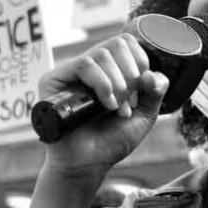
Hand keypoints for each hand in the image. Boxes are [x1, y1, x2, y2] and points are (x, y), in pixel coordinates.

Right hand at [38, 33, 168, 184]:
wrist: (87, 165)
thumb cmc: (111, 141)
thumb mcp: (144, 115)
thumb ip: (154, 92)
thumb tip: (152, 73)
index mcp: (108, 68)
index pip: (127, 42)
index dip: (140, 62)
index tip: (139, 93)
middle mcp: (89, 66)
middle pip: (118, 44)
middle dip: (132, 75)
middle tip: (128, 103)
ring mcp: (70, 72)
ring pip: (102, 54)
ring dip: (118, 84)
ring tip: (116, 109)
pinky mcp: (53, 80)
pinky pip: (84, 65)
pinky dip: (102, 84)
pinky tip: (106, 105)